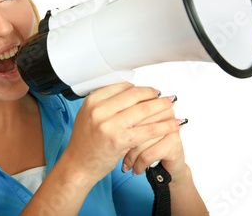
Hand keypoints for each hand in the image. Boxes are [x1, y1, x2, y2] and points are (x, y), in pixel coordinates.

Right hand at [62, 83, 181, 184]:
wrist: (78, 165)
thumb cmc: (85, 143)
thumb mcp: (88, 115)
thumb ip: (105, 104)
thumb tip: (130, 92)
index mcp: (92, 101)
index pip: (122, 86)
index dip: (139, 88)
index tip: (148, 91)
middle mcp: (100, 111)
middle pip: (135, 95)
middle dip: (153, 94)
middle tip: (163, 96)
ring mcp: (110, 125)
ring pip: (144, 110)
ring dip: (161, 107)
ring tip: (171, 106)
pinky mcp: (120, 140)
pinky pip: (148, 130)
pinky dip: (163, 126)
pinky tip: (172, 124)